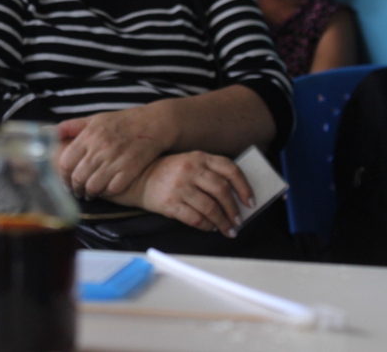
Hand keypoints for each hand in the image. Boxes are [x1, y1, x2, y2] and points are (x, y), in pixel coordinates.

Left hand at [57, 106, 172, 197]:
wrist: (154, 122)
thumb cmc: (122, 121)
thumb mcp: (95, 119)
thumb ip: (72, 126)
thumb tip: (49, 133)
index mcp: (89, 135)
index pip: (65, 162)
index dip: (62, 176)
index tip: (65, 181)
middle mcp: (100, 147)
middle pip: (78, 177)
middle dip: (74, 188)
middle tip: (76, 191)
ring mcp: (116, 159)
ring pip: (93, 186)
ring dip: (89, 193)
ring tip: (89, 193)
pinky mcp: (131, 169)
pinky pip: (113, 188)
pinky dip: (107, 193)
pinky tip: (105, 190)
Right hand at [126, 151, 254, 235]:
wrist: (136, 180)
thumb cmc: (166, 173)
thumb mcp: (188, 163)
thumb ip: (209, 173)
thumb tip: (235, 196)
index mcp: (198, 157)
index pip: (230, 169)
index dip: (244, 186)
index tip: (250, 201)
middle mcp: (190, 169)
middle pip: (222, 191)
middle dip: (234, 209)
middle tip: (238, 220)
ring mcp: (179, 186)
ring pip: (211, 208)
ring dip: (223, 222)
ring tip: (228, 229)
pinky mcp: (170, 203)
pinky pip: (196, 219)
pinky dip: (207, 226)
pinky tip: (210, 228)